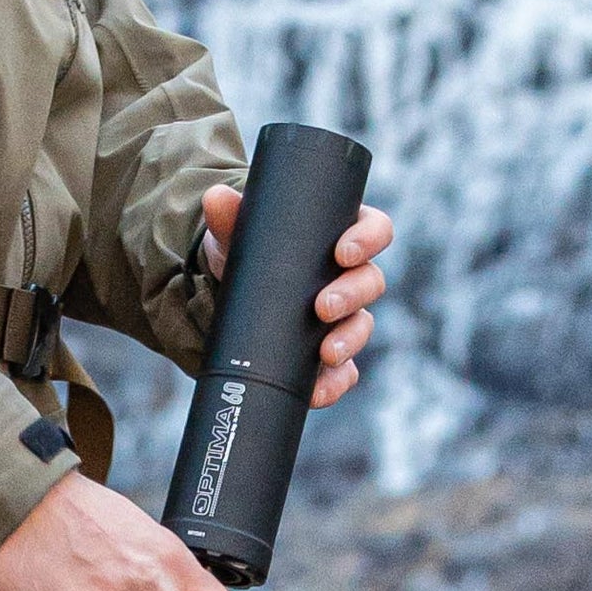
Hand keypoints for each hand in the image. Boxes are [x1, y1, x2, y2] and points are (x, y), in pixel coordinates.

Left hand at [199, 185, 393, 409]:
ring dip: (348, 341)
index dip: (368, 239)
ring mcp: (344, 316)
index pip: (375, 230)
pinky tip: (318, 392)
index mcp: (343, 234)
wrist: (229, 291)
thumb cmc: (249, 250)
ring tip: (326, 354)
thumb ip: (229, 215)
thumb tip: (216, 198)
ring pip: (361, 327)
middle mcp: (351, 275)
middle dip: (351, 296)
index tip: (343, 251)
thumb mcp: (238, 232)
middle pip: (370, 282)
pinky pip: (344, 371)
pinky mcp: (330, 352)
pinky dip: (334, 383)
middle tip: (322, 307)